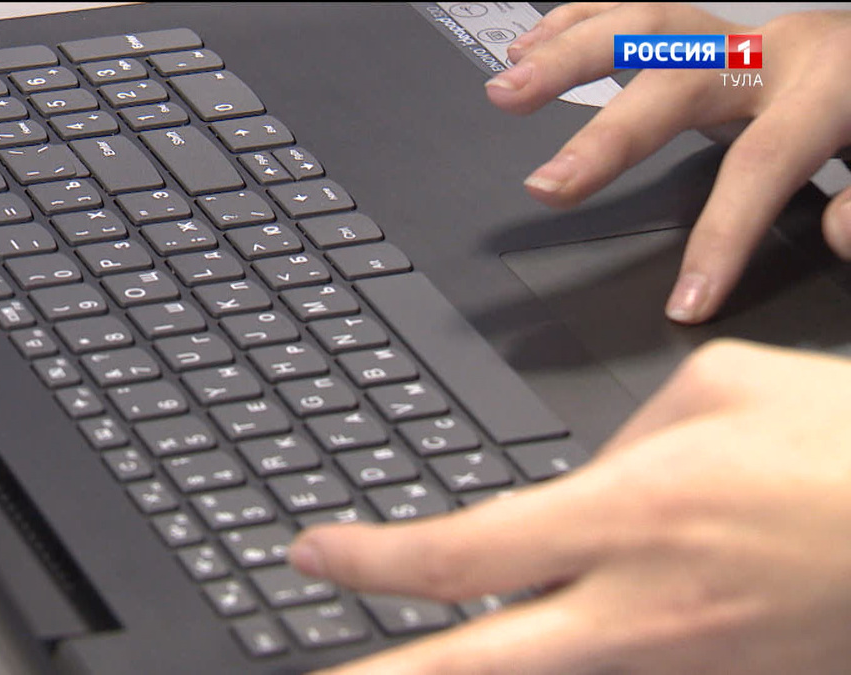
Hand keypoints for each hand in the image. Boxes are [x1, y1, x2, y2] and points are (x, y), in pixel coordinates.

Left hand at [289, 339, 850, 673]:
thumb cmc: (844, 446)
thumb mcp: (717, 388)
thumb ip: (624, 435)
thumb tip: (580, 479)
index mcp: (627, 515)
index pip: (460, 553)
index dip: (370, 562)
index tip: (311, 554)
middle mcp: (641, 608)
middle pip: (474, 667)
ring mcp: (683, 665)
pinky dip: (560, 672)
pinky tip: (528, 653)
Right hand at [483, 3, 850, 324]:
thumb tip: (839, 233)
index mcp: (832, 83)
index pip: (764, 163)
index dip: (722, 235)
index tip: (686, 298)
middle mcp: (774, 48)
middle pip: (676, 79)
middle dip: (604, 137)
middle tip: (549, 188)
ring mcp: (739, 30)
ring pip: (643, 24)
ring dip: (565, 58)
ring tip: (507, 90)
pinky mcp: (712, 27)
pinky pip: (636, 11)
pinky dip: (576, 26)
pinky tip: (528, 48)